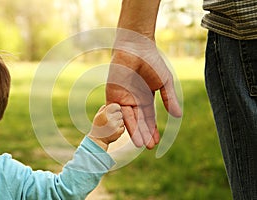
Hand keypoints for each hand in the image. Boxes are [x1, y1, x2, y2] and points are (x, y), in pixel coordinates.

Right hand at [88, 103, 124, 150]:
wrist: (98, 139)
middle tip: (113, 120)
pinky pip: (123, 127)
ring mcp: (114, 126)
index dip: (116, 108)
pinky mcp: (118, 132)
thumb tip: (108, 105)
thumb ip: (103, 109)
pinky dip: (120, 129)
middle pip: (120, 114)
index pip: (116, 106)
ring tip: (113, 126)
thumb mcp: (97, 116)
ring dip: (119, 123)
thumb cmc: (97, 127)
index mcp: (105, 113)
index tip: (115, 110)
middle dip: (118, 116)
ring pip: (122, 121)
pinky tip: (114, 130)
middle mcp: (110, 119)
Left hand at [106, 30, 181, 148]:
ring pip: (128, 118)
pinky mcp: (112, 94)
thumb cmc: (152, 62)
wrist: (136, 48)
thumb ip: (169, 99)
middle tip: (147, 147)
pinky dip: (119, 120)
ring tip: (139, 143)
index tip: (155, 143)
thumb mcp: (164, 83)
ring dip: (133, 130)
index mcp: (146, 99)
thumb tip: (177, 116)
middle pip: (139, 121)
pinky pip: (114, 110)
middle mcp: (134, 101)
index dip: (152, 130)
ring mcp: (123, 98)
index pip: (149, 118)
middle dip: (143, 134)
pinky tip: (123, 131)